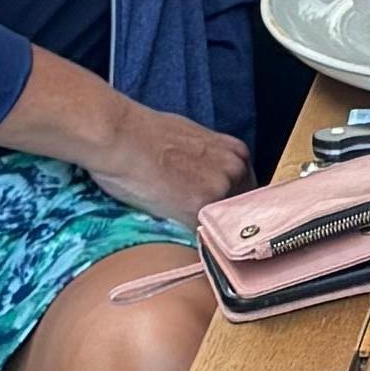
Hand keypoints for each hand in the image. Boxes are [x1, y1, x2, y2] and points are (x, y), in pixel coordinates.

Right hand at [102, 100, 253, 226]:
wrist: (121, 136)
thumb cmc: (146, 133)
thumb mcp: (194, 139)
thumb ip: (212, 161)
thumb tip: (208, 178)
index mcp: (237, 152)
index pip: (247, 190)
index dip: (229, 204)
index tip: (216, 213)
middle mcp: (235, 171)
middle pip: (240, 209)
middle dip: (221, 218)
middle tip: (196, 222)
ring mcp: (220, 192)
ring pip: (222, 224)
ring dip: (207, 229)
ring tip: (179, 221)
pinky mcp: (199, 210)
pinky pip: (202, 234)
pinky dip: (190, 237)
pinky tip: (173, 227)